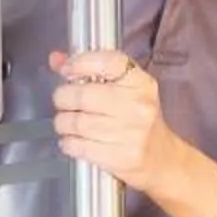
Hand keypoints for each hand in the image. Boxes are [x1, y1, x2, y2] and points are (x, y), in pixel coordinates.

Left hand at [51, 47, 169, 185]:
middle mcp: (138, 105)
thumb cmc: (138, 118)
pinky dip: (68, 142)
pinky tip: (72, 140)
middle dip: (63, 98)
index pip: (108, 62)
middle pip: (83, 95)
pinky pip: (78, 146)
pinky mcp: (121, 157)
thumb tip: (55, 59)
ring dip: (62, 122)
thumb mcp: (124, 89)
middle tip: (63, 102)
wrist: (161, 157)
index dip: (81, 62)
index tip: (65, 69)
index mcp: (141, 83)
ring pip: (76, 123)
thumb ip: (90, 70)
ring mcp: (131, 133)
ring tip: (66, 123)